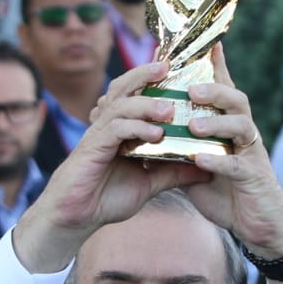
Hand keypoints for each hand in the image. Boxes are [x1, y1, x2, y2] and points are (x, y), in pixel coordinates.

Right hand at [12, 61, 206, 271]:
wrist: (76, 218)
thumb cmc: (107, 198)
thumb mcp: (150, 184)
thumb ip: (174, 173)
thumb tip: (206, 170)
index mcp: (123, 128)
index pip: (137, 94)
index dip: (152, 78)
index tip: (176, 66)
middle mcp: (110, 125)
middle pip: (124, 88)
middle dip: (144, 74)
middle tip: (168, 66)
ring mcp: (99, 134)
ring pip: (120, 105)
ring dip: (146, 103)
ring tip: (169, 109)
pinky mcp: (93, 147)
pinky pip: (115, 129)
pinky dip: (136, 128)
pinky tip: (155, 134)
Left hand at [178, 44, 282, 259]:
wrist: (256, 225)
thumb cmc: (226, 191)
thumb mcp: (198, 164)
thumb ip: (179, 146)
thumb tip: (147, 133)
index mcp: (229, 127)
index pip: (224, 90)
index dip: (216, 67)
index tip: (207, 44)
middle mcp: (244, 134)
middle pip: (236, 99)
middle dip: (214, 89)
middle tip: (190, 88)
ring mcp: (251, 154)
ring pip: (241, 126)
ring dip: (216, 122)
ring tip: (192, 124)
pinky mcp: (253, 177)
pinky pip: (237, 165)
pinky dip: (217, 161)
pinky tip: (198, 160)